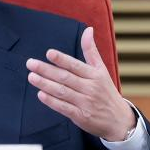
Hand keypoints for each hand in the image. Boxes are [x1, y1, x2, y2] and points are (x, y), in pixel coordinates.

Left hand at [26, 26, 135, 141]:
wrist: (119, 120)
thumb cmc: (106, 91)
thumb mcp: (102, 70)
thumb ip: (91, 51)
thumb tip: (88, 29)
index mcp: (95, 75)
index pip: (75, 65)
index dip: (62, 59)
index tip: (49, 53)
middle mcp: (90, 88)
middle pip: (65, 77)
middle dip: (46, 70)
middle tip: (30, 63)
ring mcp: (85, 103)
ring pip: (62, 92)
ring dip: (45, 84)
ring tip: (31, 76)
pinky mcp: (81, 116)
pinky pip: (64, 108)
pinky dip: (52, 101)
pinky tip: (40, 94)